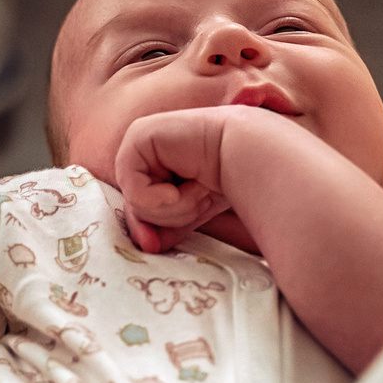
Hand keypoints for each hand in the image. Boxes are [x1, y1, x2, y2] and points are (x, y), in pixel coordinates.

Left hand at [114, 106, 242, 251]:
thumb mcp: (192, 209)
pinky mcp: (138, 136)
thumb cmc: (230, 177)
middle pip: (134, 205)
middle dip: (169, 216)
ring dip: (172, 207)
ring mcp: (138, 140)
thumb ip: (167, 225)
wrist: (250, 155)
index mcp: (153, 164)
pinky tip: (184, 184)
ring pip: (134, 199)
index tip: (153, 245)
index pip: (136, 205)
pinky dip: (159, 198)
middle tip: (198, 198)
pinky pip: (133, 186)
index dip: (146, 228)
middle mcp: (143, 151)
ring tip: (197, 187)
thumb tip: (147, 245)